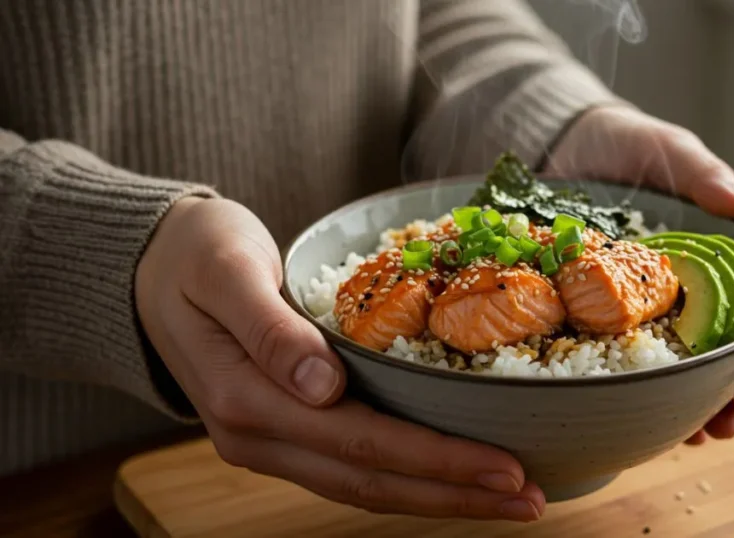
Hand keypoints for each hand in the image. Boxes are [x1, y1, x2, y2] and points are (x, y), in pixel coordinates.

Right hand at [135, 197, 543, 520]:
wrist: (147, 267)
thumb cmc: (193, 254)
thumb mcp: (227, 271)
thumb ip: (272, 329)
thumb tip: (323, 386)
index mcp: (246, 401)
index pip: (361, 443)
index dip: (437, 460)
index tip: (504, 467)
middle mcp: (258, 437)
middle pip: (372, 480)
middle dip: (455, 493)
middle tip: (530, 498)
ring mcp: (269, 441)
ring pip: (365, 484)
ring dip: (438, 495)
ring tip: (506, 497)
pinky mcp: (283, 429)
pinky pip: (352, 466)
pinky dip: (407, 475)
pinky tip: (449, 475)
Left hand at [546, 105, 733, 443]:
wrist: (559, 151)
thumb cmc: (626, 144)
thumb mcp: (669, 151)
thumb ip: (707, 177)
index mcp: (722, 240)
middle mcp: (699, 277)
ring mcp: (660, 301)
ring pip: (699, 357)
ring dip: (711, 396)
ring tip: (712, 431)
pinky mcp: (619, 316)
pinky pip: (644, 360)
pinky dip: (660, 393)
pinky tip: (666, 422)